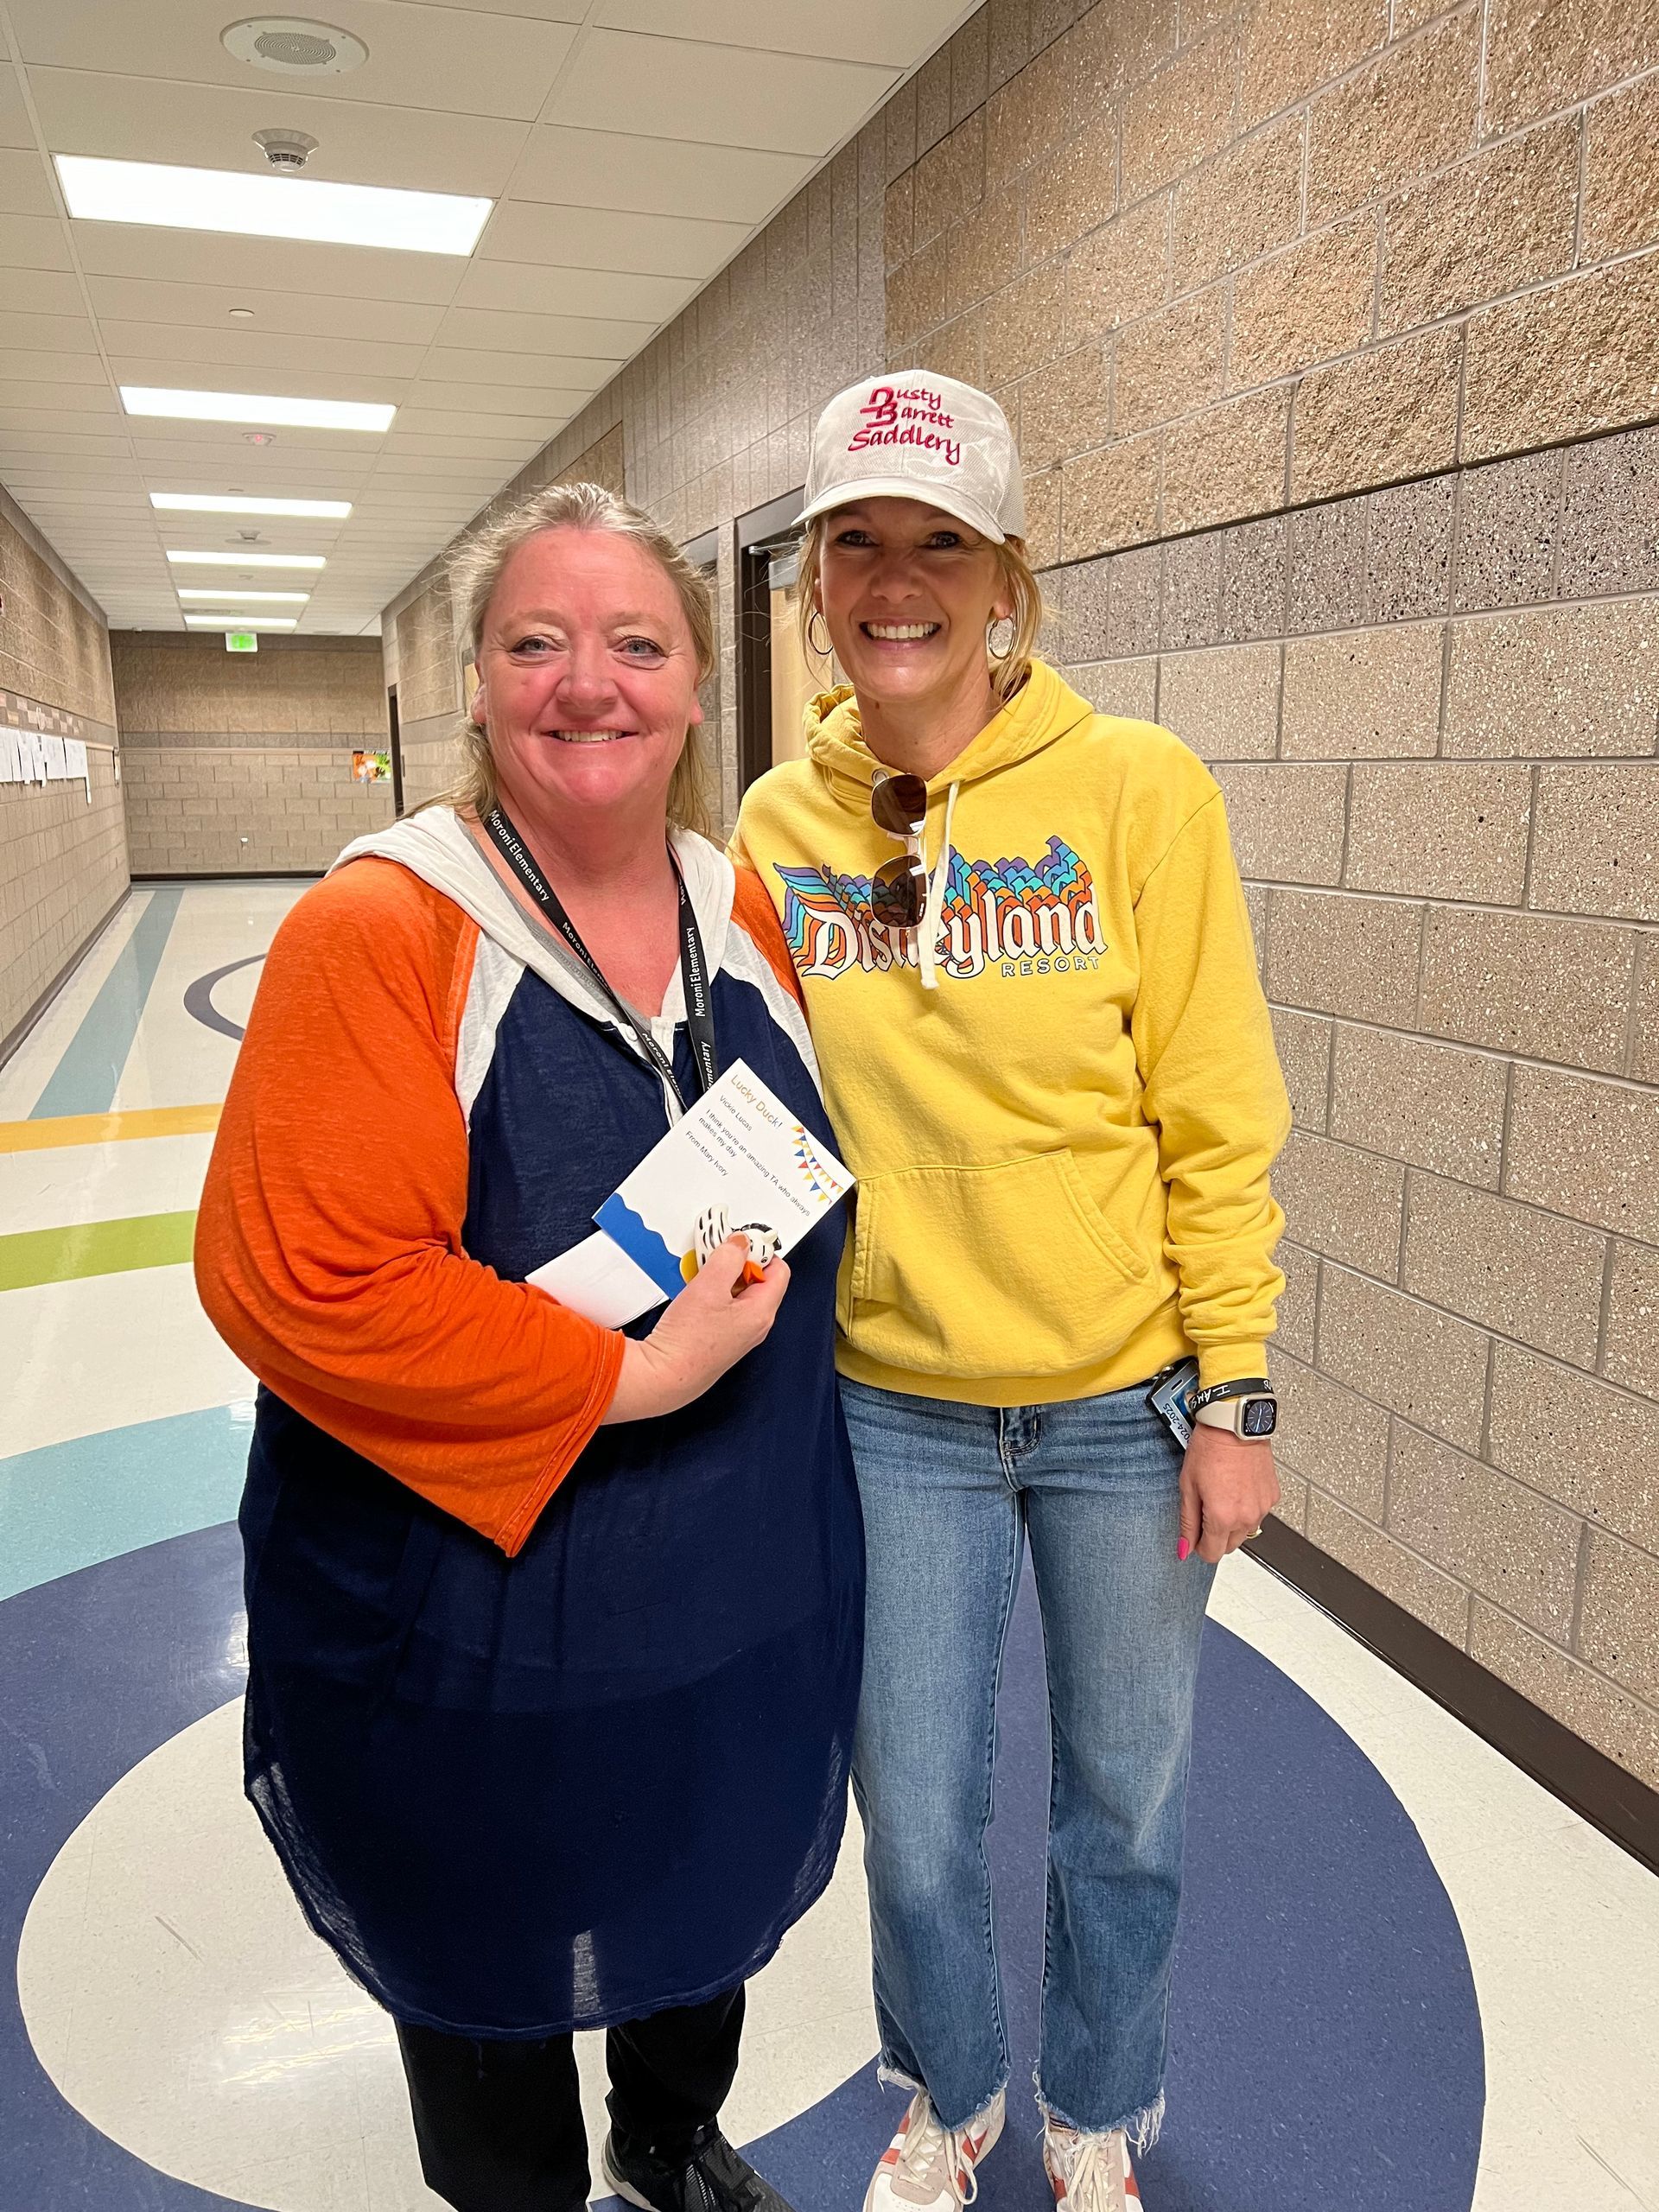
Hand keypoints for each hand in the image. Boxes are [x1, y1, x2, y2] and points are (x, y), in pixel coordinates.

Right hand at [602, 1236, 789, 1423]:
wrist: (664, 1377)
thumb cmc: (689, 1341)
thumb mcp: (709, 1286)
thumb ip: (728, 1258)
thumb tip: (741, 1243)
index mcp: (762, 1312)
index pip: (779, 1271)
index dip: (761, 1252)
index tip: (740, 1242)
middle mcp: (755, 1326)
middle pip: (758, 1281)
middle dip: (737, 1263)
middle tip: (716, 1253)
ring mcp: (738, 1335)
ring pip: (738, 1294)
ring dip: (721, 1278)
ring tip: (701, 1272)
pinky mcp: (720, 1340)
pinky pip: (724, 1308)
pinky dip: (712, 1294)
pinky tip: (694, 1292)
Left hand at [1177, 1426, 1279, 1564]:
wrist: (1234, 1426)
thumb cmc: (1210, 1449)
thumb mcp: (1188, 1486)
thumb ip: (1188, 1522)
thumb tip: (1185, 1548)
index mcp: (1223, 1517)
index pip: (1212, 1554)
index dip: (1199, 1546)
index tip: (1195, 1534)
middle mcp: (1246, 1517)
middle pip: (1229, 1547)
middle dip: (1215, 1536)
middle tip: (1206, 1509)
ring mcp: (1262, 1508)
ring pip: (1245, 1532)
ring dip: (1232, 1522)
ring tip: (1222, 1495)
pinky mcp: (1272, 1497)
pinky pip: (1258, 1514)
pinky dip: (1247, 1508)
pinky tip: (1237, 1488)